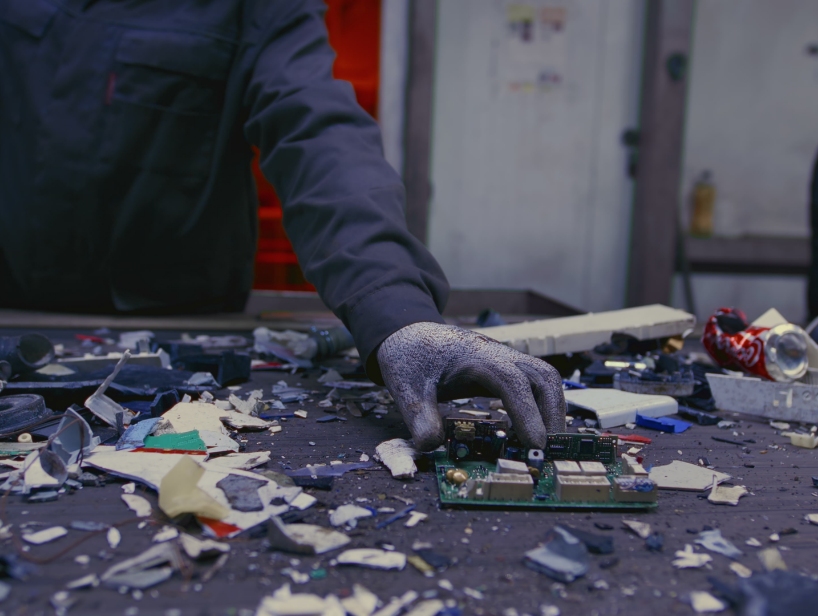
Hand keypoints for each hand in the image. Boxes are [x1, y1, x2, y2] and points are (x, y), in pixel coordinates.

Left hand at [376, 322, 565, 450]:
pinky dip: (541, 404)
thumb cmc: (410, 358)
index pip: (512, 382)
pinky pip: (534, 382)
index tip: (535, 444)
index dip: (527, 413)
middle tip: (547, 450)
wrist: (409, 334)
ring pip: (544, 377)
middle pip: (542, 376)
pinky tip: (530, 430)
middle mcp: (497, 354)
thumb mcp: (406, 388)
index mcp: (475, 357)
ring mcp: (505, 358)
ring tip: (545, 443)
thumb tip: (432, 447)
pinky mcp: (505, 368)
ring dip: (552, 409)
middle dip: (552, 413)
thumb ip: (419, 417)